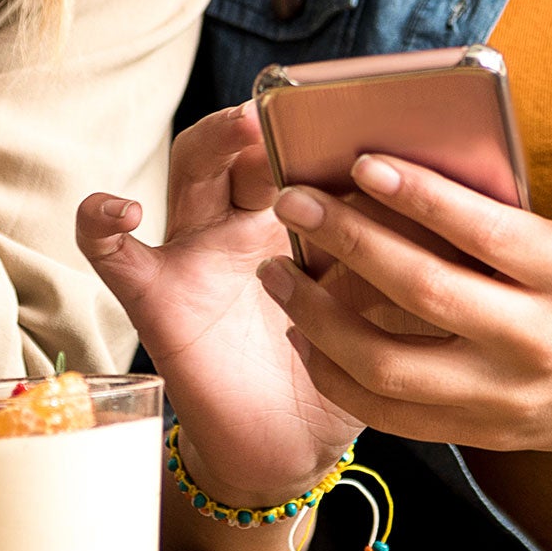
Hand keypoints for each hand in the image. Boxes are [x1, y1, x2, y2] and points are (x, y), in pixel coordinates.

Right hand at [77, 105, 362, 507]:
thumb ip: (393, 250)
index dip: (326, 122)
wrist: (290, 447)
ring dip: (214, 141)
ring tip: (242, 127)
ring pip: (189, 171)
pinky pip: (114, 254)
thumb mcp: (376, 300)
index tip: (363, 102)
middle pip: (247, 144)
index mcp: (295, 214)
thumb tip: (449, 195)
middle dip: (277, 117)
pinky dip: (102, 223)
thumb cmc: (338, 363)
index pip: (303, 147)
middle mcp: (241, 220)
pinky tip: (121, 208)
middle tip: (311, 105)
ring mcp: (195, 251)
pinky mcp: (157, 296)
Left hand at [260, 142, 551, 451]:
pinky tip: (307, 339)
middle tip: (291, 203)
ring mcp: (505, 396)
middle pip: (420, 293)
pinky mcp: (487, 432)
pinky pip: (397, 416)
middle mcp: (534, 342)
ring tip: (278, 273)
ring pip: (391, 368)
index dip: (418, 196)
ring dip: (321, 320)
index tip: (361, 164)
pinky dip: (343, 380)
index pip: (481, 233)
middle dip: (345, 243)